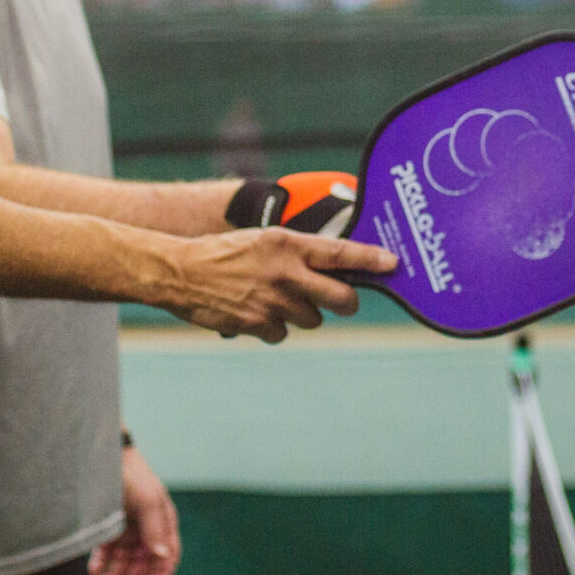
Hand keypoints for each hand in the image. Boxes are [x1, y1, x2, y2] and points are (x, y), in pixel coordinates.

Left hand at [91, 446, 178, 574]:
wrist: (102, 457)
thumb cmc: (130, 475)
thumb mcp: (147, 500)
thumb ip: (155, 528)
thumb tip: (163, 555)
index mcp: (163, 520)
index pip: (169, 553)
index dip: (163, 573)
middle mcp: (146, 528)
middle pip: (144, 561)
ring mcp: (126, 529)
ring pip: (124, 560)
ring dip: (118, 574)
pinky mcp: (107, 529)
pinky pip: (106, 552)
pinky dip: (101, 564)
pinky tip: (95, 572)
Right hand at [154, 227, 394, 341]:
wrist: (181, 272)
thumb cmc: (225, 253)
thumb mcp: (264, 240)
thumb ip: (298, 253)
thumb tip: (335, 270)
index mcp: (288, 244)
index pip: (341, 253)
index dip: (371, 260)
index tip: (393, 264)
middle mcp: (286, 272)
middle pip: (340, 298)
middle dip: (347, 303)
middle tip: (345, 302)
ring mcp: (273, 301)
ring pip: (312, 319)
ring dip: (301, 313)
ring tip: (274, 298)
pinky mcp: (258, 324)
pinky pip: (283, 333)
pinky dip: (274, 327)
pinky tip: (255, 311)